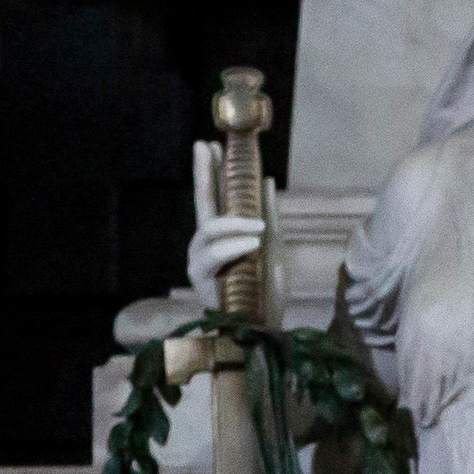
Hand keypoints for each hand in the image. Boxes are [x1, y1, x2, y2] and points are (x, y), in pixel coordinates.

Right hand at [186, 141, 265, 309]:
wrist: (265, 329)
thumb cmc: (267, 293)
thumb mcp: (273, 250)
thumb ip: (268, 217)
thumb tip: (266, 182)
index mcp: (222, 237)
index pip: (214, 198)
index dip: (211, 171)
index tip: (211, 144)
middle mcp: (206, 245)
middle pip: (201, 203)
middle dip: (203, 173)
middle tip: (205, 146)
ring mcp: (200, 260)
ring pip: (208, 230)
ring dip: (235, 224)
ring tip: (259, 229)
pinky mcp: (199, 278)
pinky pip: (214, 255)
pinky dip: (234, 246)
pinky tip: (252, 243)